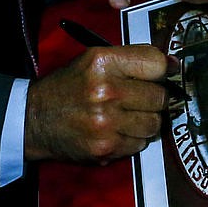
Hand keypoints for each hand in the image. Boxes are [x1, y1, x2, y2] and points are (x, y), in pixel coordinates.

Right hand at [25, 44, 166, 163]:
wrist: (35, 119)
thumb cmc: (70, 85)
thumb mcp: (94, 59)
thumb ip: (132, 58)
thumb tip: (172, 65)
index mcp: (103, 62)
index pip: (156, 63)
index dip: (163, 69)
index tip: (161, 74)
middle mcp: (106, 91)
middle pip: (160, 96)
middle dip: (154, 98)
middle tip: (140, 98)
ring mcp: (107, 122)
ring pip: (154, 123)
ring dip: (146, 121)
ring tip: (128, 116)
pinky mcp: (106, 148)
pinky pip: (140, 144)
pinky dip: (133, 139)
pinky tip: (117, 131)